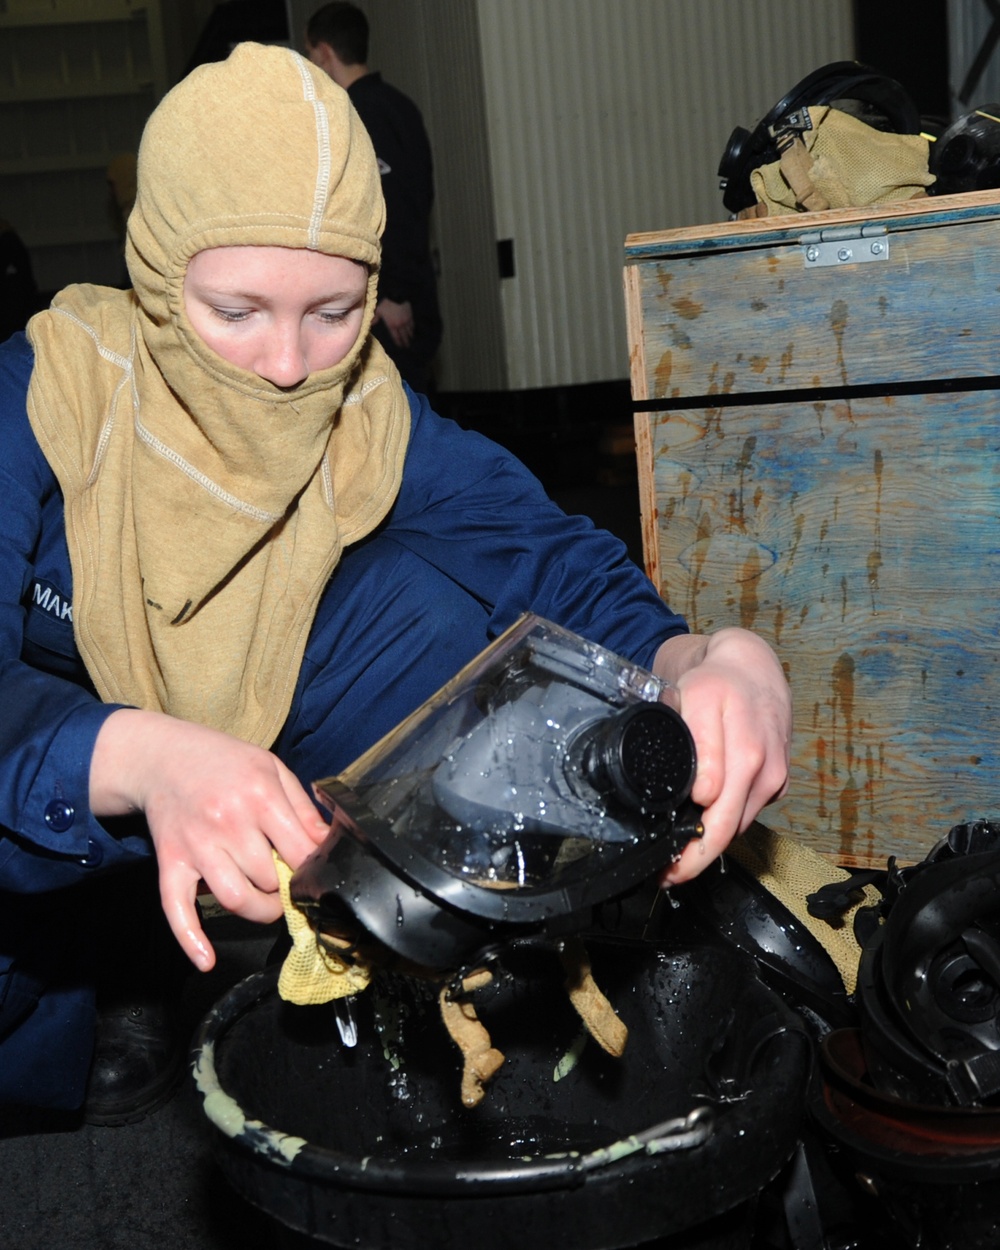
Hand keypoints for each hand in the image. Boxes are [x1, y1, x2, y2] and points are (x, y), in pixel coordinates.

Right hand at [90, 709, 329, 970]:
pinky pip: (177, 909)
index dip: (312, 869)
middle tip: (284, 880)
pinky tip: (206, 960)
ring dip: (258, 911)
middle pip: (269, 878)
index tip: (314, 873)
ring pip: (235, 899)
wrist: (161, 757)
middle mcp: (228, 822)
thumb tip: (329, 843)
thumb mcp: (271, 769)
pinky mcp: (170, 863)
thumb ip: (302, 808)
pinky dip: (191, 939)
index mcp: (259, 796)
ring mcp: (197, 846)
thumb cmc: (223, 762)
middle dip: (283, 886)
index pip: (299, 851)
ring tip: (266, 903)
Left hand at [373, 297, 414, 347]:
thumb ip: (375, 318)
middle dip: (405, 342)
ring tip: (410, 339)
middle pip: (404, 336)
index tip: (400, 346)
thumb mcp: (378, 310)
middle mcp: (400, 325)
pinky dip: (412, 329)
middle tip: (407, 346)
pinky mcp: (411, 316)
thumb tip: (371, 324)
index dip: (399, 342)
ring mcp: (406, 321)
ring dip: (410, 336)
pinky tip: (412, 330)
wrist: (397, 294)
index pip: (396, 337)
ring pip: (409, 331)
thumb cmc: (386, 303)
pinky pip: (412, 324)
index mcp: (392, 325)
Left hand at [652, 628, 790, 882]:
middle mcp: (759, 756)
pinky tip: (706, 829)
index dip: (689, 836)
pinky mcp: (781, 782)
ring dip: (713, 845)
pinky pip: (751, 813)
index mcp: (733, 734)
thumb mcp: (687, 698)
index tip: (665, 857)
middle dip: (698, 857)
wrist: (752, 670)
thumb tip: (698, 793)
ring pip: (741, 822)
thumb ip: (691, 742)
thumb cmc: (714, 684)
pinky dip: (728, 825)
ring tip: (680, 858)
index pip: (713, 798)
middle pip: (729, 822)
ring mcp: (774, 772)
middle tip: (670, 874)